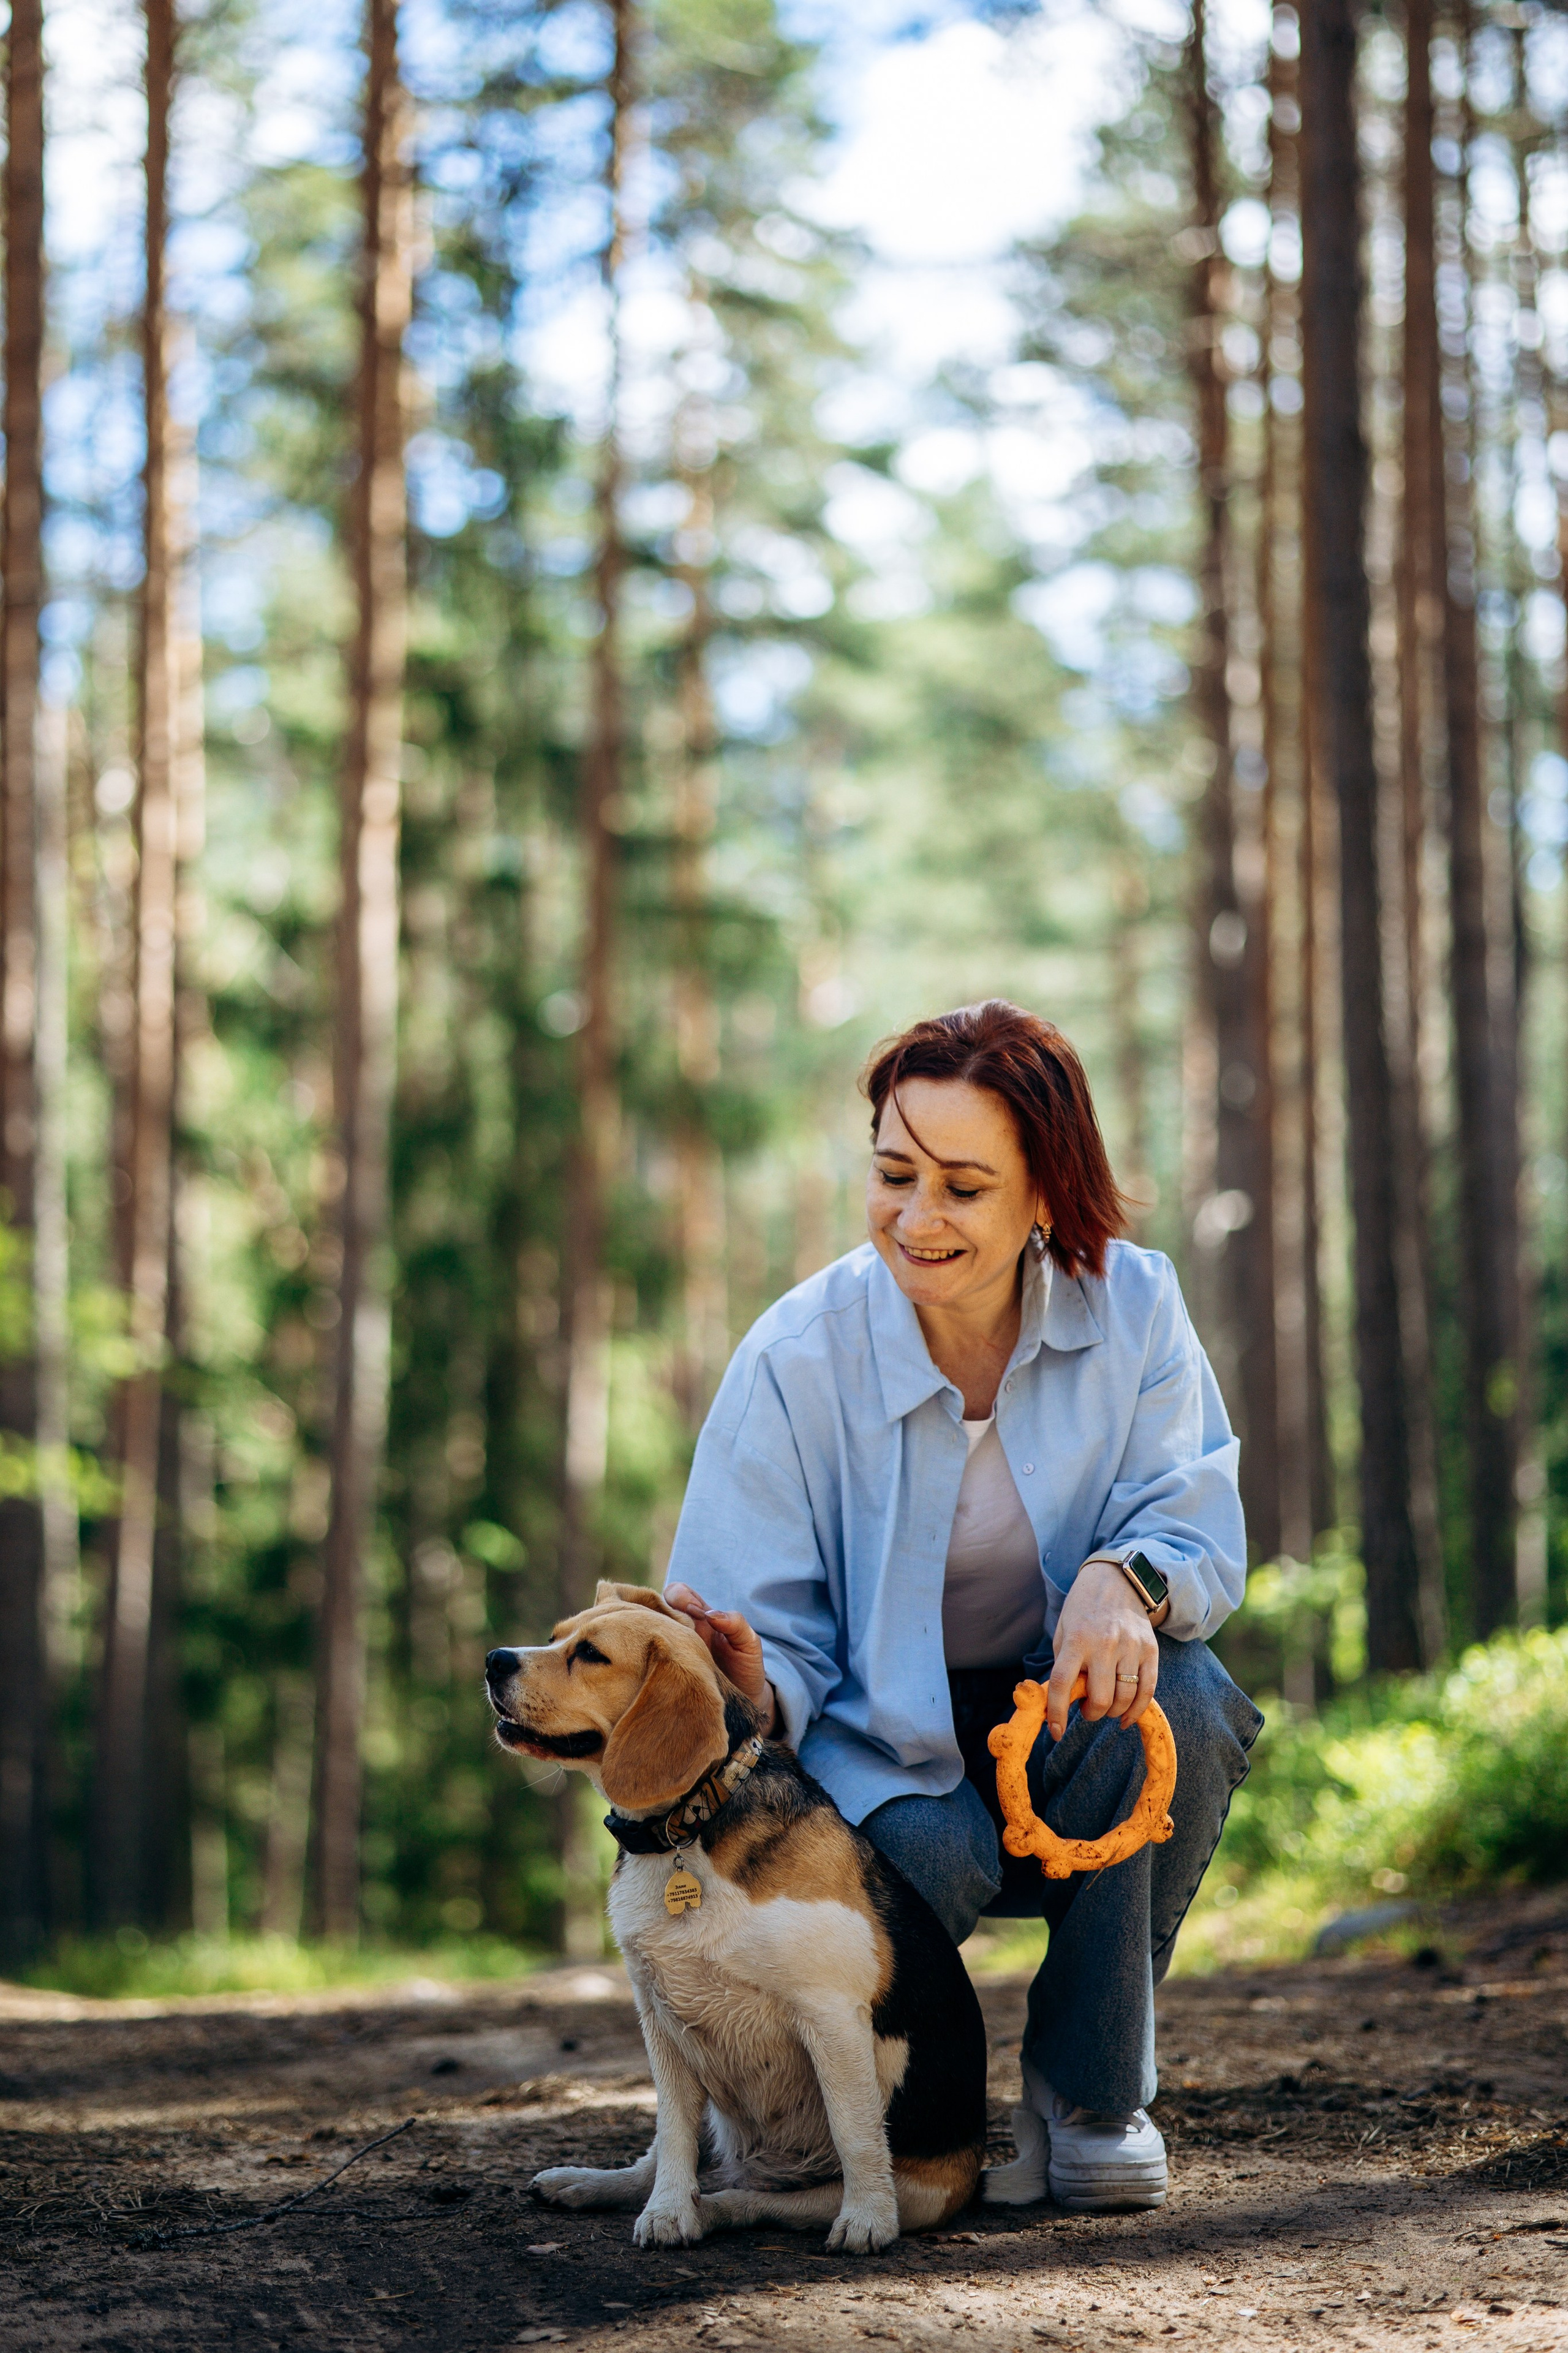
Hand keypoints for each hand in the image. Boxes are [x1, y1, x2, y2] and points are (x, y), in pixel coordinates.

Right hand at [663, 1583, 777, 1734]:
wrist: (743, 1701)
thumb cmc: (745, 1667)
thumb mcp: (749, 1643)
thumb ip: (736, 1623)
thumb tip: (710, 1615)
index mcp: (700, 1618)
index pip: (678, 1593)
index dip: (680, 1596)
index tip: (694, 1612)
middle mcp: (681, 1631)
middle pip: (654, 1607)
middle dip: (660, 1613)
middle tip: (677, 1631)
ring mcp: (671, 1650)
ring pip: (647, 1629)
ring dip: (653, 1632)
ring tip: (670, 1647)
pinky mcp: (665, 1673)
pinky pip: (649, 1658)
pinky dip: (649, 1655)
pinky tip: (662, 1664)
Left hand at [1045, 1560, 1163, 1742]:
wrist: (1117, 1580)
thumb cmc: (1083, 1609)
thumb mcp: (1063, 1629)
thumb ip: (1063, 1663)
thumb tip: (1060, 1701)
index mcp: (1077, 1639)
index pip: (1063, 1684)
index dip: (1057, 1713)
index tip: (1055, 1732)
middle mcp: (1105, 1644)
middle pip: (1100, 1698)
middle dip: (1091, 1713)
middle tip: (1087, 1710)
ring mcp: (1130, 1647)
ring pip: (1124, 1698)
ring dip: (1112, 1712)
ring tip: (1104, 1707)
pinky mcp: (1150, 1650)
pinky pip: (1148, 1690)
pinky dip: (1137, 1711)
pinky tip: (1126, 1718)